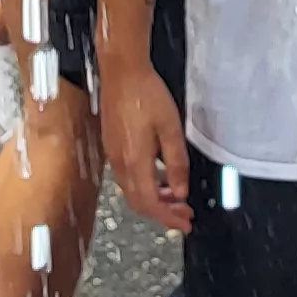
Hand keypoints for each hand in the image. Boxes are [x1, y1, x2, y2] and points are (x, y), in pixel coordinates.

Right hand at [97, 52, 195, 231]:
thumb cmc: (147, 94)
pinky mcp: (111, 146)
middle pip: (139, 203)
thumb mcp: (171, 128)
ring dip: (154, 200)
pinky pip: (127, 178)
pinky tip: (159, 177)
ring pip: (132, 191)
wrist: (121, 71)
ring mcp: (112, 155)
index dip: (168, 218)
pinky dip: (145, 186)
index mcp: (135, 161)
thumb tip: (180, 192)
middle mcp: (119, 163)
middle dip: (163, 213)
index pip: (150, 203)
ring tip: (176, 198)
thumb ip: (176, 163)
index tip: (185, 224)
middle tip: (184, 215)